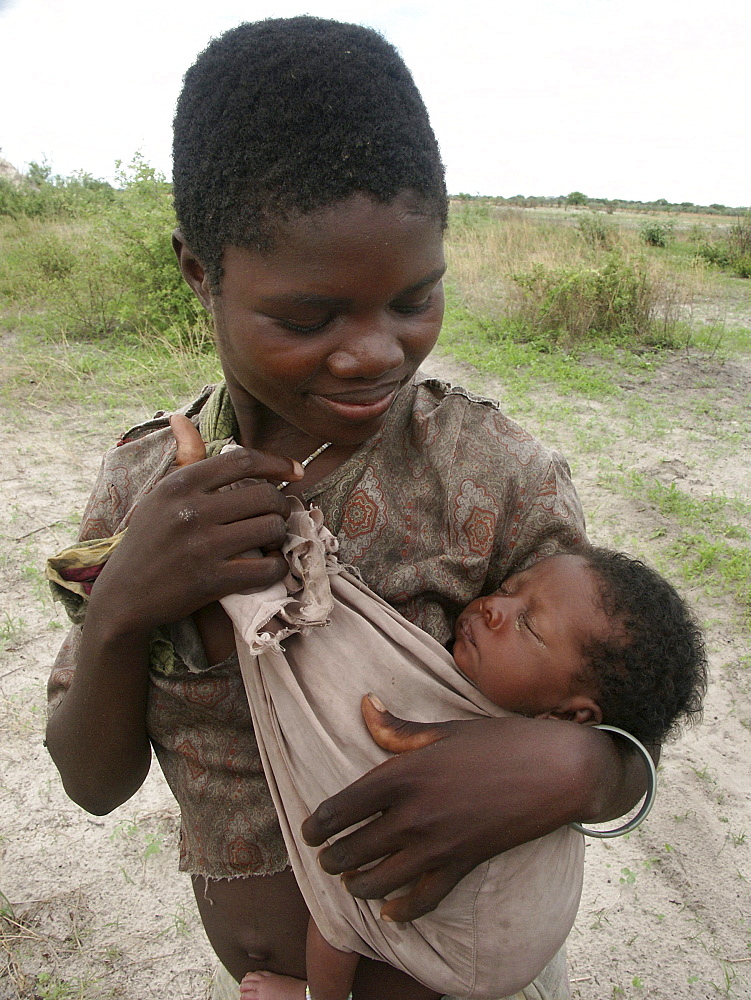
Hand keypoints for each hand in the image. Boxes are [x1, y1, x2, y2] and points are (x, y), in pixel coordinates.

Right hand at [88, 415, 303, 635]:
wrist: (123, 597)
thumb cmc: (148, 541)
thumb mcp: (160, 496)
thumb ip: (183, 459)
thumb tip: (180, 417)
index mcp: (180, 485)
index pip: (242, 460)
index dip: (277, 462)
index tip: (296, 471)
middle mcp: (190, 511)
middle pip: (265, 495)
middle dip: (281, 506)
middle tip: (277, 515)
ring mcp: (201, 547)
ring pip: (270, 529)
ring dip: (279, 536)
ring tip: (270, 540)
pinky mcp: (211, 581)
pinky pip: (266, 569)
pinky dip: (277, 567)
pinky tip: (270, 565)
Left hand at [302, 695, 600, 921]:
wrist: (554, 771)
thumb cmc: (498, 741)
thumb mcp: (444, 729)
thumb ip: (397, 729)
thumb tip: (364, 705)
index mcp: (403, 775)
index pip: (340, 808)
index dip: (316, 825)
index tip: (308, 831)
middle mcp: (412, 815)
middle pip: (352, 849)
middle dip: (332, 858)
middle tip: (325, 858)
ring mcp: (436, 846)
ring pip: (378, 881)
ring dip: (357, 885)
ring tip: (349, 880)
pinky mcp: (461, 866)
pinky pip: (422, 900)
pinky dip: (401, 911)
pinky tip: (389, 913)